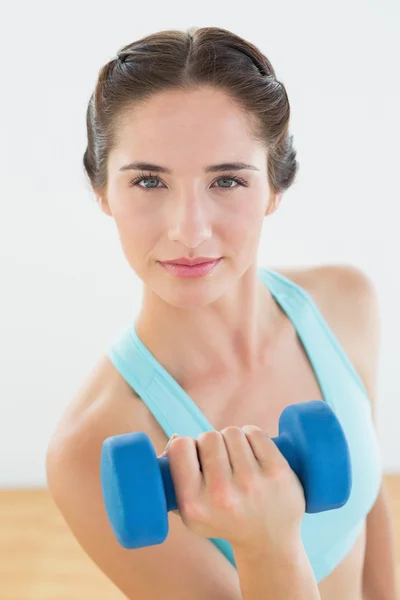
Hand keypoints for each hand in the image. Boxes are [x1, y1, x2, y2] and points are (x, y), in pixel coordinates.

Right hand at [159, 426, 305, 550]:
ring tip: (236, 457)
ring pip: (232, 432)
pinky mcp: (278, 473)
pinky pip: (256, 433)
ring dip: (232, 440)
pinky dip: (252, 436)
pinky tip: (252, 451)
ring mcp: (253, 483)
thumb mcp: (191, 511)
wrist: (269, 541)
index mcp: (194, 505)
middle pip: (208, 437)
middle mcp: (222, 495)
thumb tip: (177, 437)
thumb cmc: (223, 519)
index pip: (180, 448)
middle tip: (219, 459)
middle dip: (212, 443)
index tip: (195, 456)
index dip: (187, 446)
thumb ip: (174, 476)